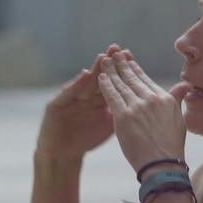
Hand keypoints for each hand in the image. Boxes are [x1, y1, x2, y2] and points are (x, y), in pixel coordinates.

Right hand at [35, 44, 130, 163]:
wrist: (63, 154)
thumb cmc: (86, 138)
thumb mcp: (110, 124)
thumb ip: (124, 111)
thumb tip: (147, 105)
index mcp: (98, 97)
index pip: (111, 80)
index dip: (120, 68)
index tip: (131, 55)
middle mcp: (84, 94)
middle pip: (99, 76)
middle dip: (108, 62)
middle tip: (117, 48)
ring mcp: (70, 98)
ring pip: (84, 82)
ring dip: (94, 69)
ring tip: (103, 57)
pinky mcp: (56, 105)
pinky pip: (69, 93)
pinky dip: (77, 84)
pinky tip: (86, 74)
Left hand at [96, 50, 188, 172]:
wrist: (162, 164)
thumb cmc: (171, 147)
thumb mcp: (179, 119)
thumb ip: (177, 99)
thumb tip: (185, 85)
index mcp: (165, 99)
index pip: (146, 80)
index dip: (135, 69)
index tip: (129, 60)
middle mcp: (151, 99)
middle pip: (132, 78)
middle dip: (122, 64)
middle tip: (114, 54)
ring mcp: (137, 107)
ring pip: (121, 85)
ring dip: (111, 71)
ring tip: (104, 60)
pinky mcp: (124, 116)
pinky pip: (112, 97)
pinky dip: (106, 86)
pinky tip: (100, 77)